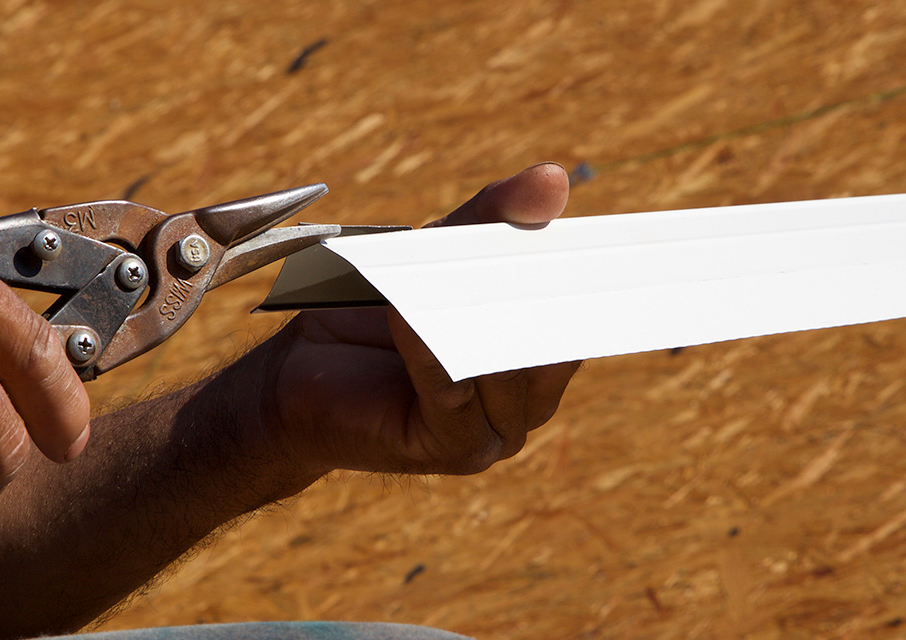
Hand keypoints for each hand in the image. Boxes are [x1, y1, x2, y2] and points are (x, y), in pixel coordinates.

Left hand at [269, 163, 578, 476]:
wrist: (301, 373)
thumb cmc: (376, 310)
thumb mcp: (439, 250)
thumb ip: (493, 216)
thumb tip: (553, 180)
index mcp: (537, 357)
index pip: (580, 316)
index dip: (590, 278)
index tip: (604, 240)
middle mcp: (528, 402)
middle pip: (550, 345)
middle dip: (535, 294)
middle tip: (520, 249)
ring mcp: (494, 434)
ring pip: (506, 373)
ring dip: (475, 320)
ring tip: (446, 277)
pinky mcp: (451, 449)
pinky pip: (454, 396)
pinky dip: (430, 353)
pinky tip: (406, 317)